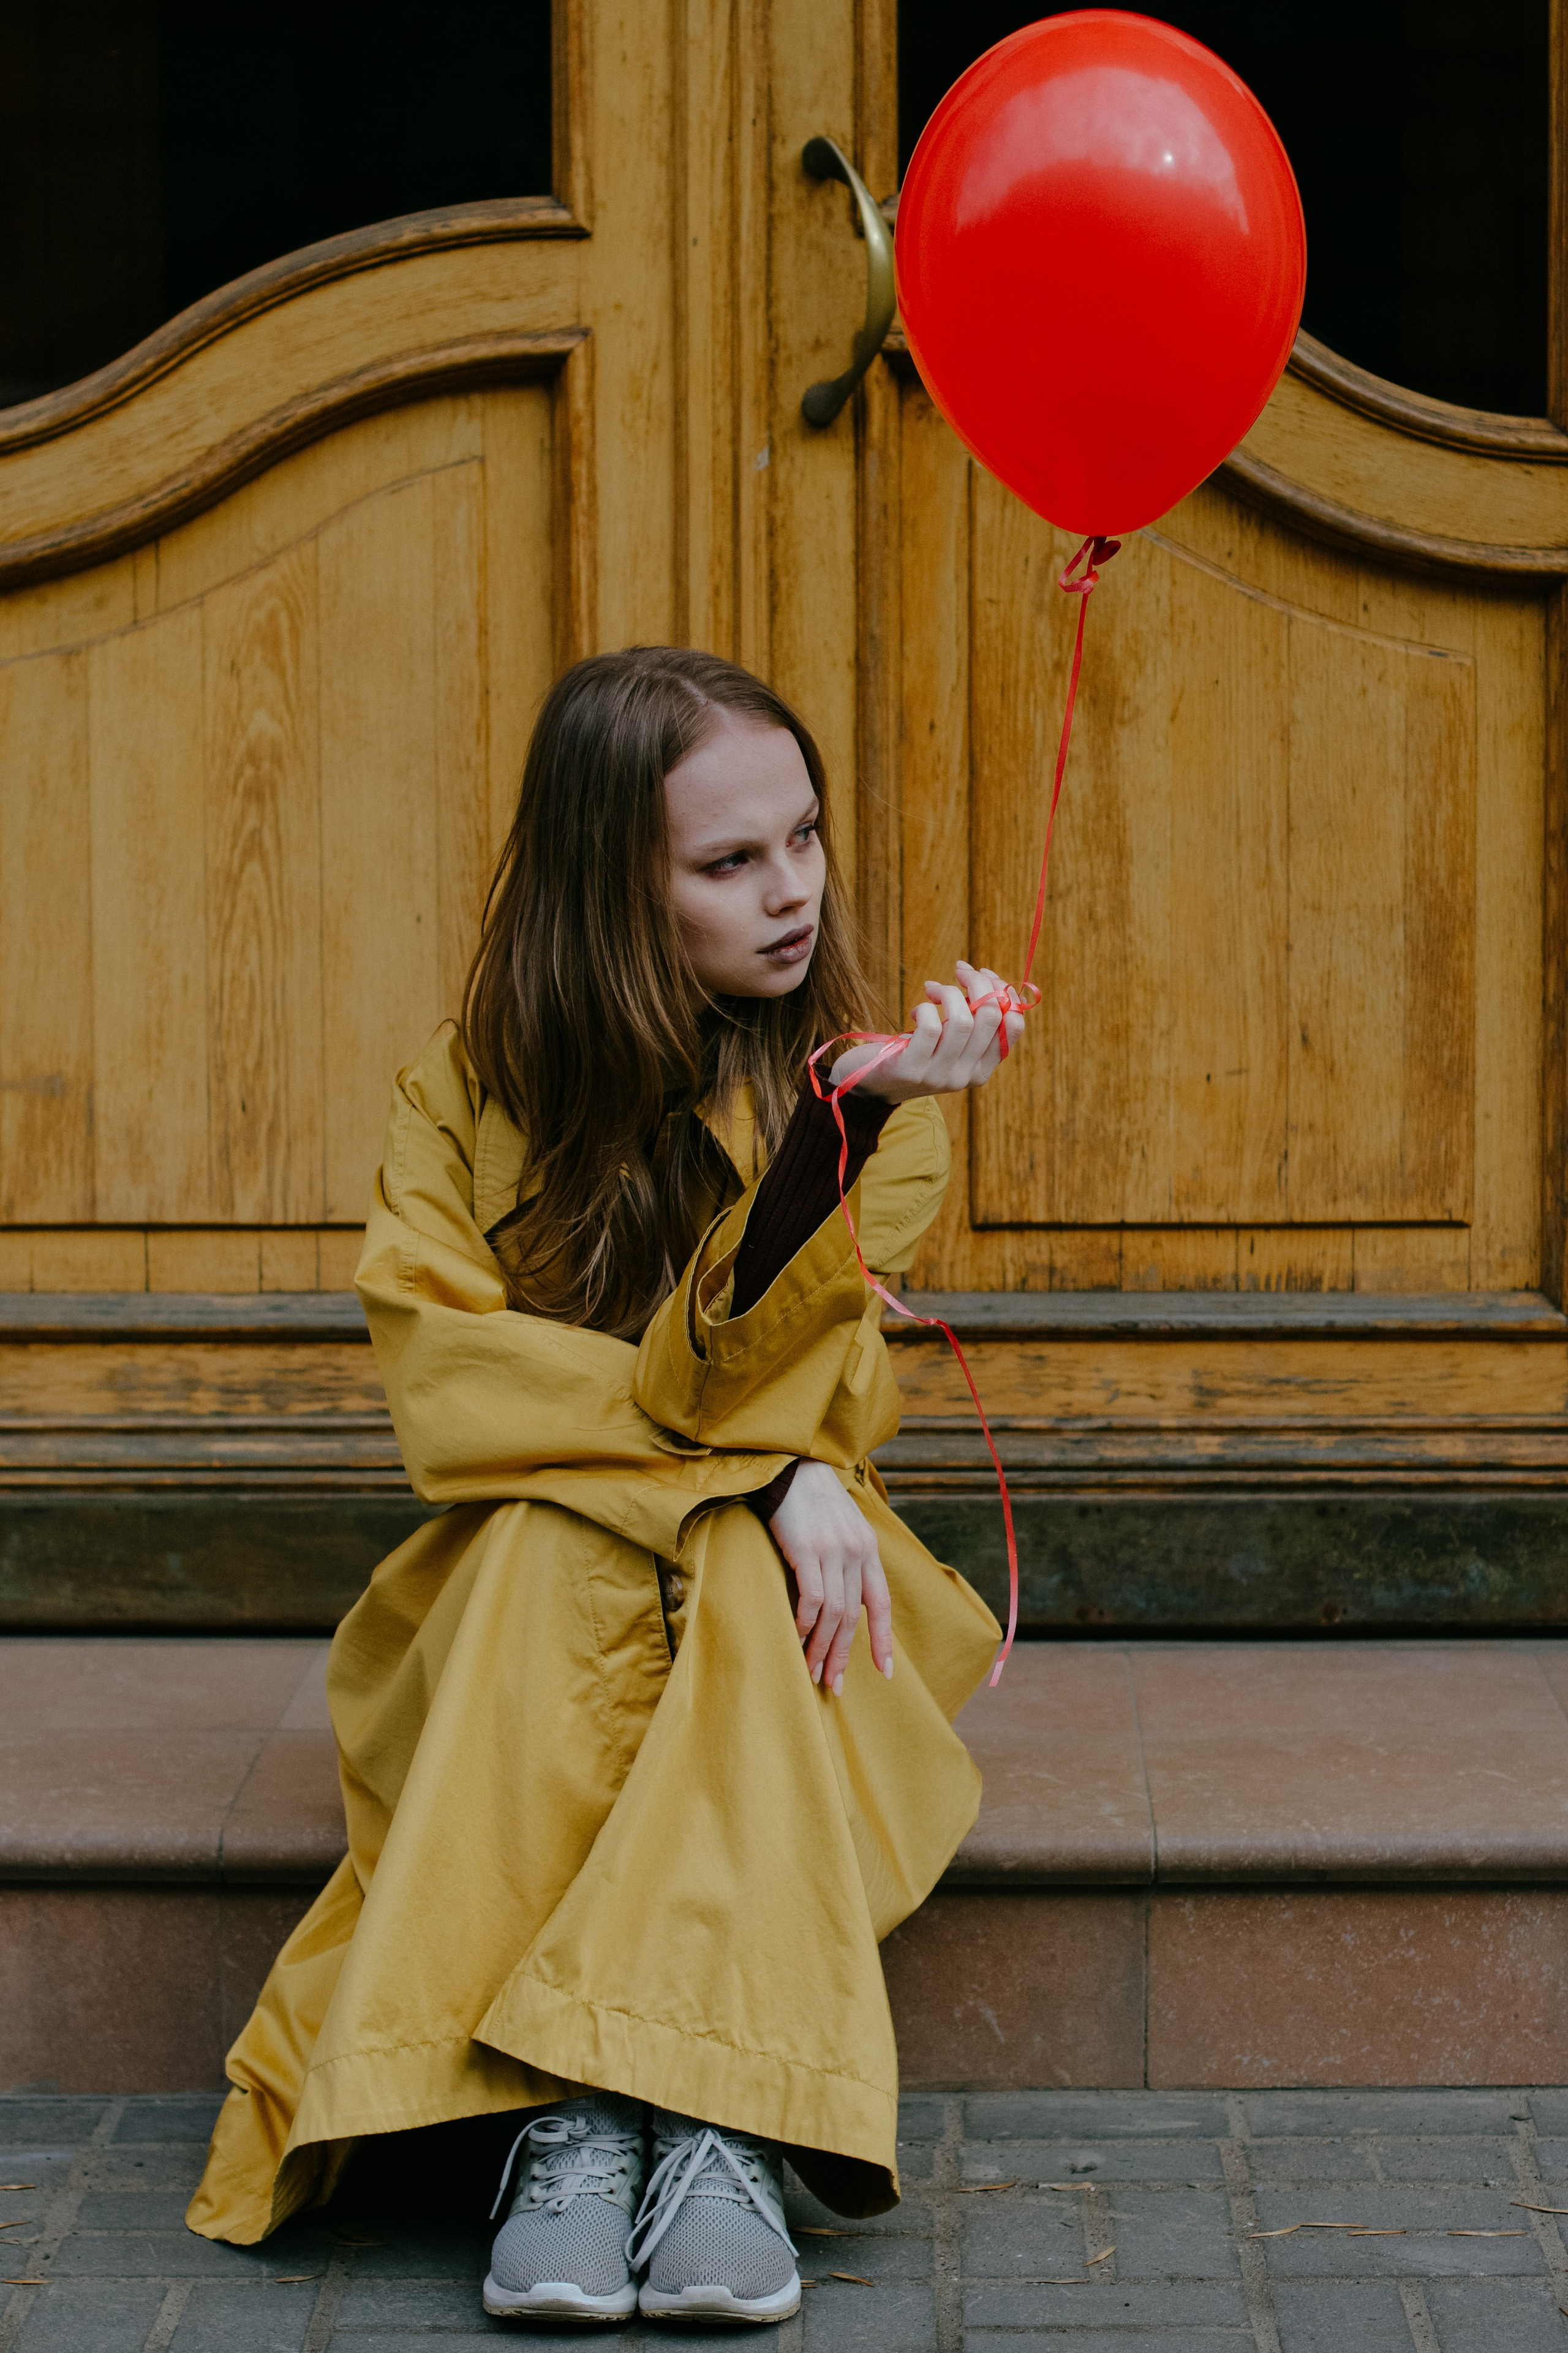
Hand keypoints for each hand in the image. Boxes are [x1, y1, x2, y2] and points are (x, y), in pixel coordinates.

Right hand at [768, 1459, 892, 1694]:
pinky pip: (811, 1600)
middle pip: (853, 1616)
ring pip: (833, 1614)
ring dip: (822, 1648)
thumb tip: (848, 1600)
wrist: (790, 1468)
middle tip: (834, 1683)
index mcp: (867, 1549)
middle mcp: (855, 1552)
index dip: (883, 1640)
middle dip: (844, 1654)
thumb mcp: (843, 1528)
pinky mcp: (807, 1550)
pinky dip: (805, 1625)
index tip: (885, 1671)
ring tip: (812, 1671)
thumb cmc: (812, 1501)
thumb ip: (850, 1560)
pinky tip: (797, 1639)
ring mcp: (832, 1551)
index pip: (880, 1603)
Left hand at [829, 961, 1024, 1101]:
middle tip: (959, 971)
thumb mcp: (949, 1041)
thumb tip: (988, 977)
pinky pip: (931, 1026)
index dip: (1004, 992)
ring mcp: (940, 1075)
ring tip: (932, 991)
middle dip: (978, 982)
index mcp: (982, 1069)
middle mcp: (966, 1076)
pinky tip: (916, 1012)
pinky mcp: (912, 1069)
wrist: (870, 1084)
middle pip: (991, 1017)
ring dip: (948, 992)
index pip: (1014, 1026)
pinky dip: (925, 1008)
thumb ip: (971, 1021)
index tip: (984, 974)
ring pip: (963, 1020)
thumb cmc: (913, 1052)